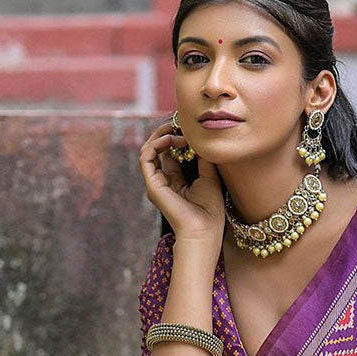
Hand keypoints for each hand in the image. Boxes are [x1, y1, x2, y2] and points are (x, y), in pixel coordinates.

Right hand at [139, 119, 224, 248]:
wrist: (204, 230)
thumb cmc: (210, 211)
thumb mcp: (210, 177)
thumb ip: (203, 158)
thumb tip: (201, 138)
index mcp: (176, 181)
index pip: (171, 153)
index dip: (178, 137)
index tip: (190, 129)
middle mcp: (164, 182)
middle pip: (158, 149)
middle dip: (167, 133)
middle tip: (181, 124)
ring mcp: (156, 184)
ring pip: (149, 151)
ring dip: (161, 136)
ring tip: (177, 130)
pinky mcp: (152, 186)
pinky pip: (146, 158)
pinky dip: (156, 144)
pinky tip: (171, 139)